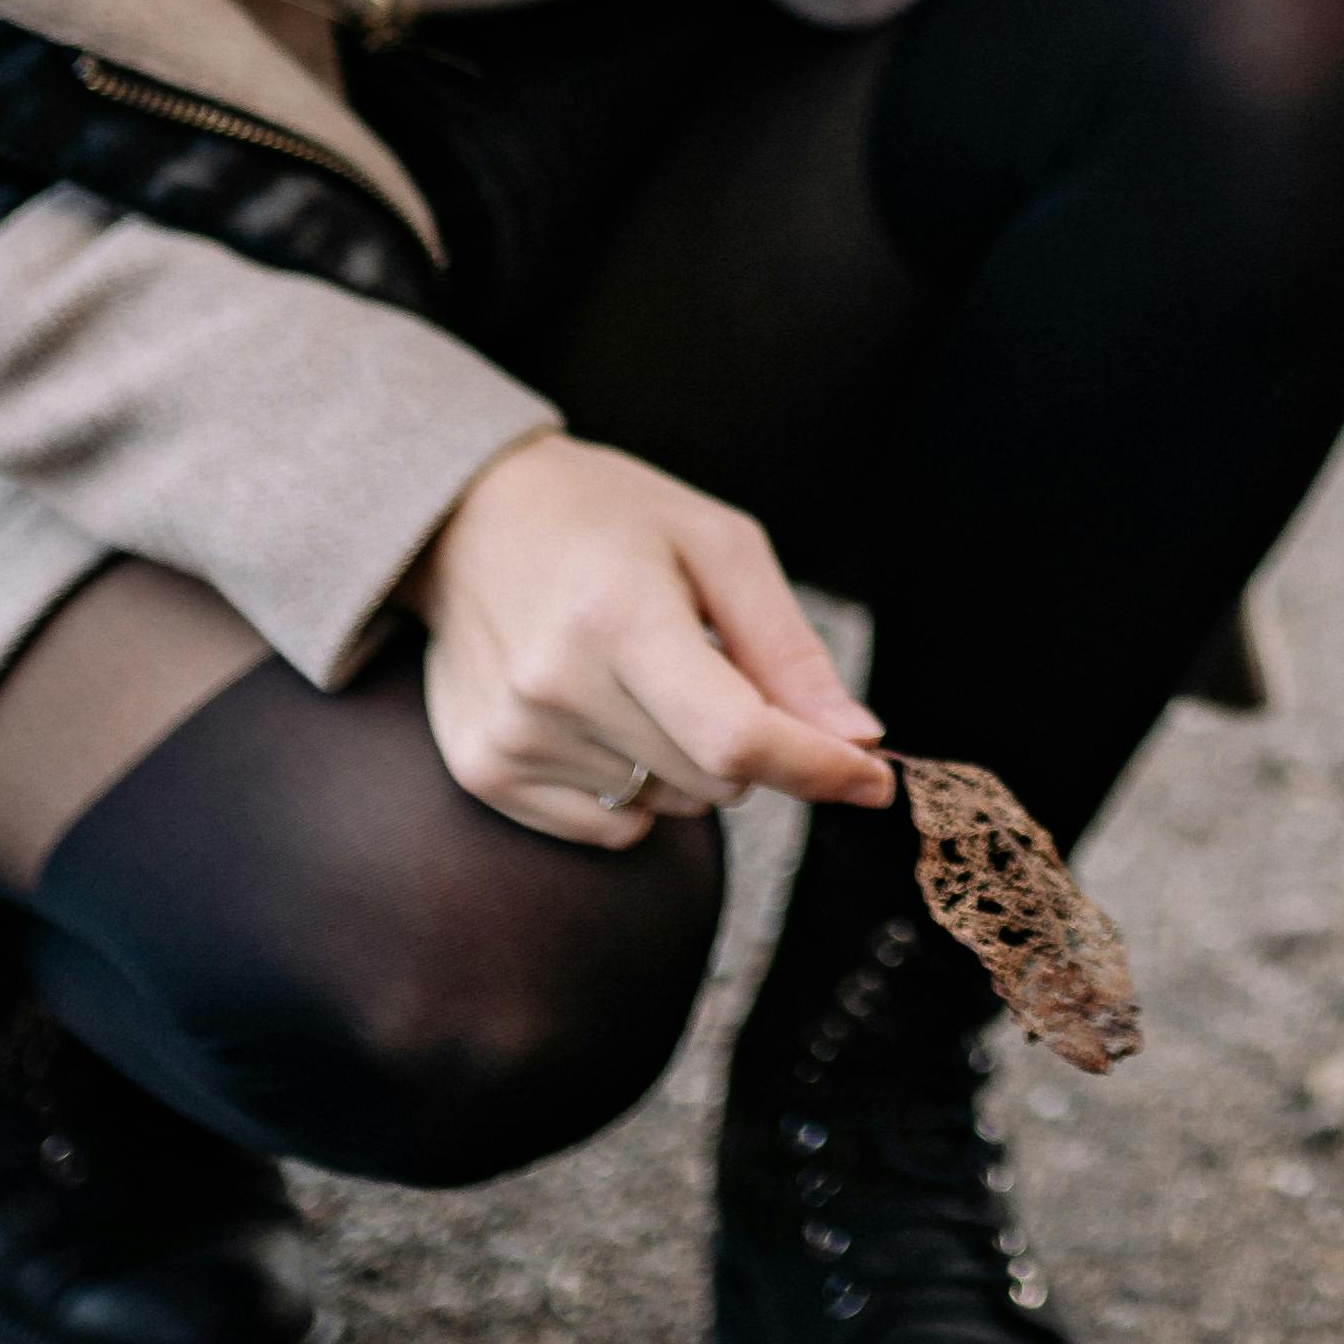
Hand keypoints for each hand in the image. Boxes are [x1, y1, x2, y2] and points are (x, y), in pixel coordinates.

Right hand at [405, 431, 890, 845]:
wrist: (469, 516)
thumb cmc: (609, 519)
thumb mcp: (717, 545)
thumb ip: (789, 649)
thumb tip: (858, 740)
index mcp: (619, 615)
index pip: (735, 737)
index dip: (818, 767)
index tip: (874, 778)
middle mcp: (555, 685)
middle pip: (714, 779)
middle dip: (748, 739)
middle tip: (712, 664)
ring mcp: (511, 736)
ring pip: (669, 805)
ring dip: (686, 759)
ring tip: (640, 675)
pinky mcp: (484, 772)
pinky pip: (610, 826)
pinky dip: (633, 787)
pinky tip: (603, 713)